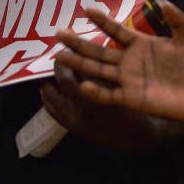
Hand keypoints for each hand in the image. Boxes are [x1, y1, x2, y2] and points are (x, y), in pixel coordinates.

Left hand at [41, 63, 160, 150]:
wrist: (136, 137)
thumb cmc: (135, 109)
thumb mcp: (125, 88)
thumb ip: (108, 73)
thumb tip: (92, 54)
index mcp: (97, 95)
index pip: (78, 69)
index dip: (73, 55)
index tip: (71, 46)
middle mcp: (82, 107)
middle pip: (63, 80)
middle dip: (60, 65)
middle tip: (60, 55)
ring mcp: (74, 119)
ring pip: (52, 95)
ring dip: (49, 80)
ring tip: (49, 69)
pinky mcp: (71, 127)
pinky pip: (52, 111)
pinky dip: (47, 98)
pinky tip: (46, 89)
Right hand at [54, 1, 183, 121]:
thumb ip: (177, 20)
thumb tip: (162, 0)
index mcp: (142, 45)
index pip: (116, 31)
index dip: (102, 21)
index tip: (87, 8)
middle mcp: (130, 61)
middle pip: (99, 50)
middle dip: (79, 41)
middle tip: (59, 32)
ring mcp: (129, 80)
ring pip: (98, 70)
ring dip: (80, 64)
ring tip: (59, 56)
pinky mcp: (133, 98)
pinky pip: (110, 95)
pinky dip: (96, 92)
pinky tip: (83, 85)